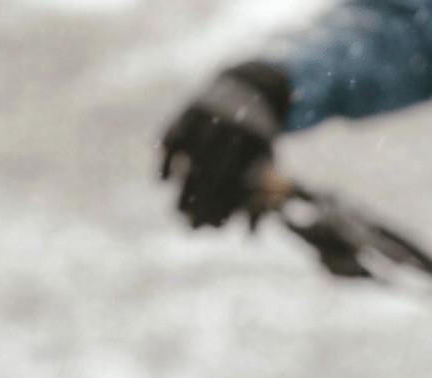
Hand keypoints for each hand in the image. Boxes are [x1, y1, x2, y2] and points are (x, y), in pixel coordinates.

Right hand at [158, 62, 289, 228]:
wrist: (249, 85)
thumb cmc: (261, 135)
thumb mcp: (270, 160)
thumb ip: (264, 196)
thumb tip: (251, 239)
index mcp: (251, 140)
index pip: (233, 181)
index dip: (221, 206)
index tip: (213, 230)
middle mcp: (226, 126)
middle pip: (207, 172)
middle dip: (197, 203)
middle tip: (188, 227)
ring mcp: (203, 116)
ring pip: (185, 158)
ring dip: (178, 189)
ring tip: (175, 211)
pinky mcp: (185, 109)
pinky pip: (170, 138)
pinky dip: (164, 159)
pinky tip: (161, 182)